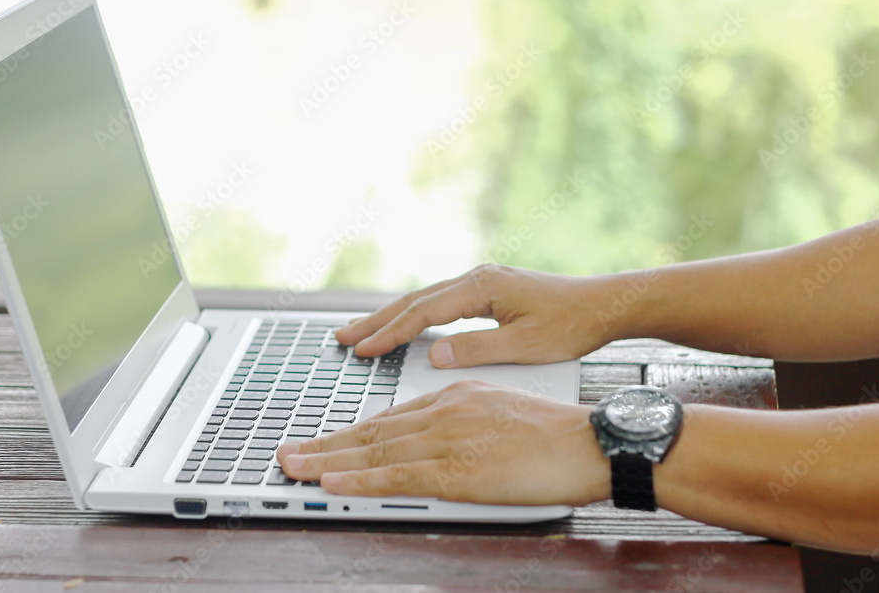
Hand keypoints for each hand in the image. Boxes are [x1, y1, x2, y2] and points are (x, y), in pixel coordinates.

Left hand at [276, 379, 609, 504]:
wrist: (590, 441)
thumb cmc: (555, 432)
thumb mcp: (500, 409)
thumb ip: (462, 420)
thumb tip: (434, 439)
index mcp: (454, 396)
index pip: (389, 416)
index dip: (350, 433)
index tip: (324, 442)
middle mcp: (443, 411)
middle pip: (371, 430)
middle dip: (325, 444)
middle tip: (287, 453)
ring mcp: (448, 438)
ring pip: (374, 452)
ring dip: (327, 462)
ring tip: (293, 467)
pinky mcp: (458, 468)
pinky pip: (397, 476)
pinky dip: (360, 481)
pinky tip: (332, 483)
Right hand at [335, 264, 618, 367]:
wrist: (606, 305)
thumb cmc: (574, 324)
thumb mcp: (526, 344)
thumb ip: (478, 349)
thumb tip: (434, 355)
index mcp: (483, 287)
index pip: (424, 311)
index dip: (390, 332)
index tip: (362, 348)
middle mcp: (478, 278)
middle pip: (415, 300)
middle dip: (377, 320)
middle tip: (342, 337)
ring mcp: (483, 282)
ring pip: (426, 299)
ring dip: (392, 317)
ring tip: (362, 332)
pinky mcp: (490, 291)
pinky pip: (441, 302)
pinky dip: (416, 315)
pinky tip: (405, 326)